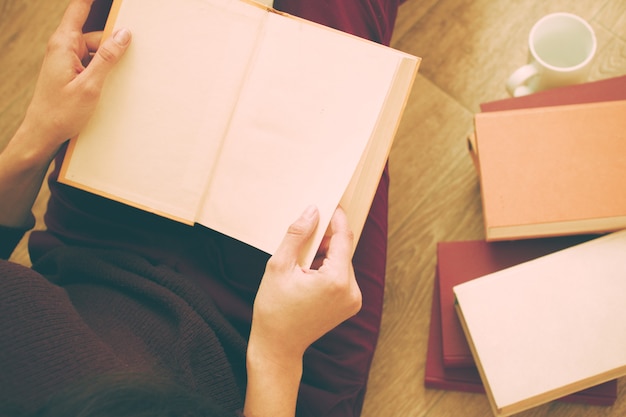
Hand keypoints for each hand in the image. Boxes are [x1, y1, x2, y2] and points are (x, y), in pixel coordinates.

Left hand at [20, 0, 130, 160]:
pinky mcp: (69, 71)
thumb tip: (124, 34)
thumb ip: (108, 57)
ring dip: (108, 60)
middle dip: (112, 42)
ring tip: (113, 80)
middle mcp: (63, 48)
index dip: (93, 1)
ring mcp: (66, 60)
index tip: (115, 2)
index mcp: (64, 44)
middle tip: (130, 50)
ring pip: (95, 50)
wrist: (43, 134)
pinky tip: (108, 84)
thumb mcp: (90, 85)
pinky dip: (102, 69)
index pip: (80, 8)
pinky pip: (91, 62)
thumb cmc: (61, 113)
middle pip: (95, 33)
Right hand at [249, 205, 361, 362]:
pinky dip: (329, 270)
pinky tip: (308, 277)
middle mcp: (352, 290)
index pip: (344, 237)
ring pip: (343, 262)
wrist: (278, 346)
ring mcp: (354, 300)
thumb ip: (297, 235)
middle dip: (325, 240)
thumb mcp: (279, 266)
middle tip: (302, 242)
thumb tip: (312, 211)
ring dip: (326, 255)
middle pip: (344, 250)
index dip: (336, 219)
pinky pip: (343, 276)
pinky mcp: (351, 305)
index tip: (328, 205)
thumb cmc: (274, 308)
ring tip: (301, 265)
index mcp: (336, 280)